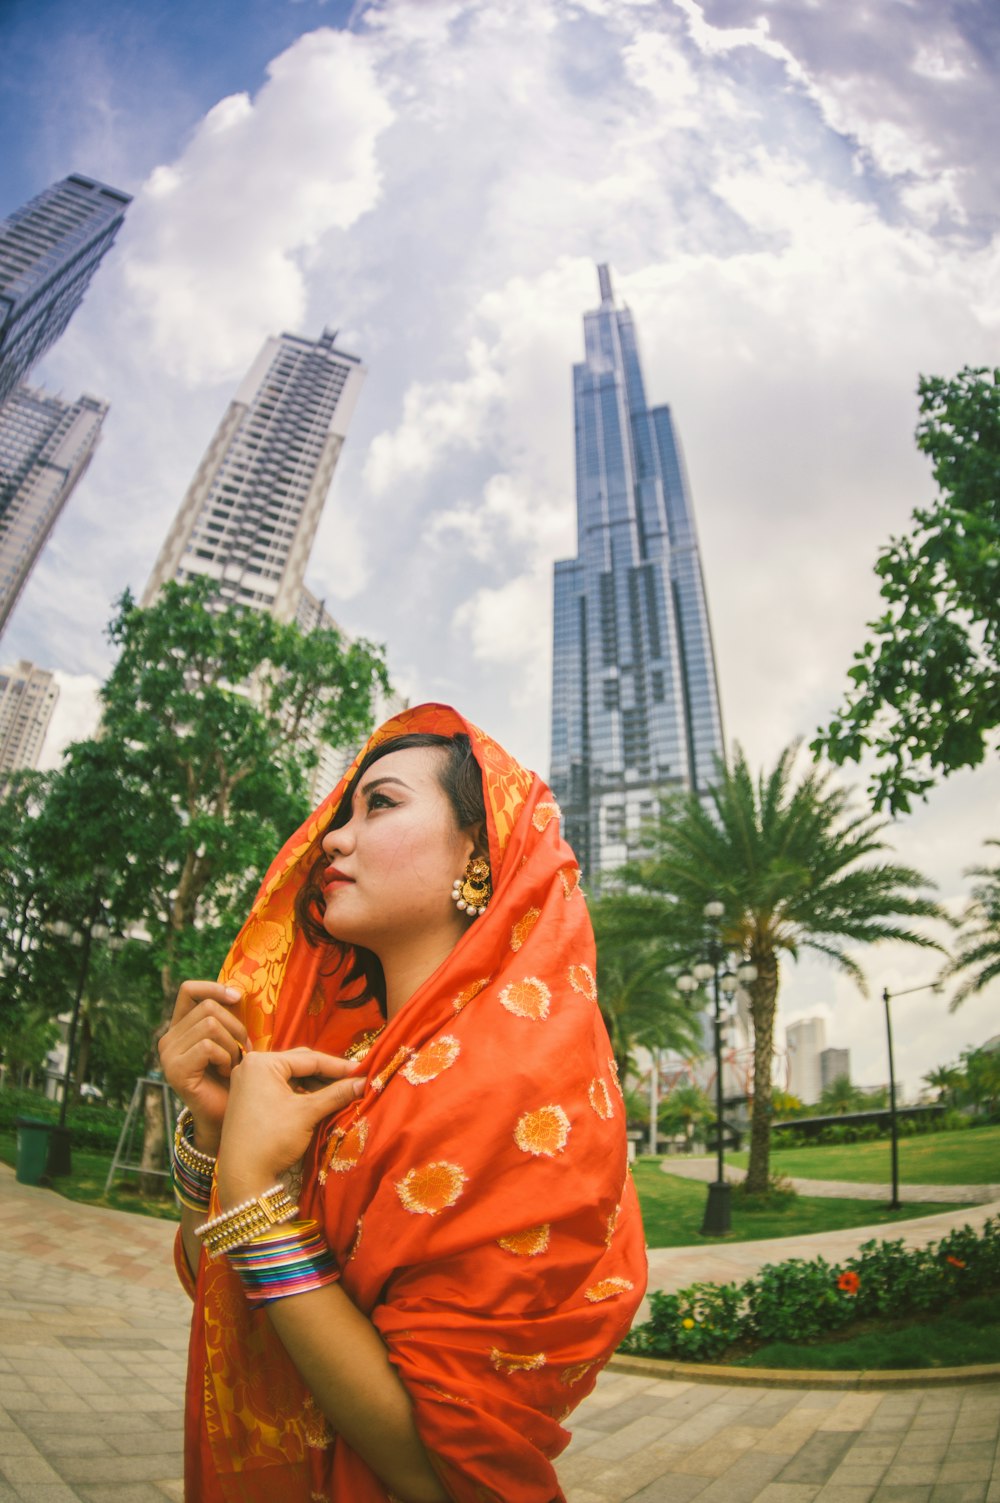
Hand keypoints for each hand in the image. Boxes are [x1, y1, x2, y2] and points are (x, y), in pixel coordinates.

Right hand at [158, 979, 248, 1151]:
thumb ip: (227, 1017)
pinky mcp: (175, 1070)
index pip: (189, 990)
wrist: (226, 1118)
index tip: (237, 998)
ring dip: (233, 1045)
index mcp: (179, 1027)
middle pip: (208, 1007)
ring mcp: (168, 1055)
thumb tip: (237, 989)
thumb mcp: (231, 1041)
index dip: (214, 988)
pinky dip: (226, 1058)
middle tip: (244, 1051)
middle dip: (236, 1027)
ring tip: (235, 1063)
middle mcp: (168, 1039)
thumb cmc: (233, 1079)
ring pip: (211, 1025)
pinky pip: (209, 1047)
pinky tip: (227, 1073)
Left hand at [216, 1048, 364, 1207]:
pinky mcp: (248, 1099)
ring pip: (290, 1077)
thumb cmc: (272, 1139)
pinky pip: (280, 1089)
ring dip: (315, 1085)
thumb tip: (365, 1083)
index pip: (309, 1059)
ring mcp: (247, 1083)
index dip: (338, 1066)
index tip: (362, 1070)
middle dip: (326, 1074)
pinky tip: (318, 1102)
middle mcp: (251, 1066)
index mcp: (262, 1062)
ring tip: (339, 1093)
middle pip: (299, 1065)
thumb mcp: (307, 1113)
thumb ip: (337, 1094)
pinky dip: (299, 1094)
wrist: (242, 1177)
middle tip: (352, 1081)